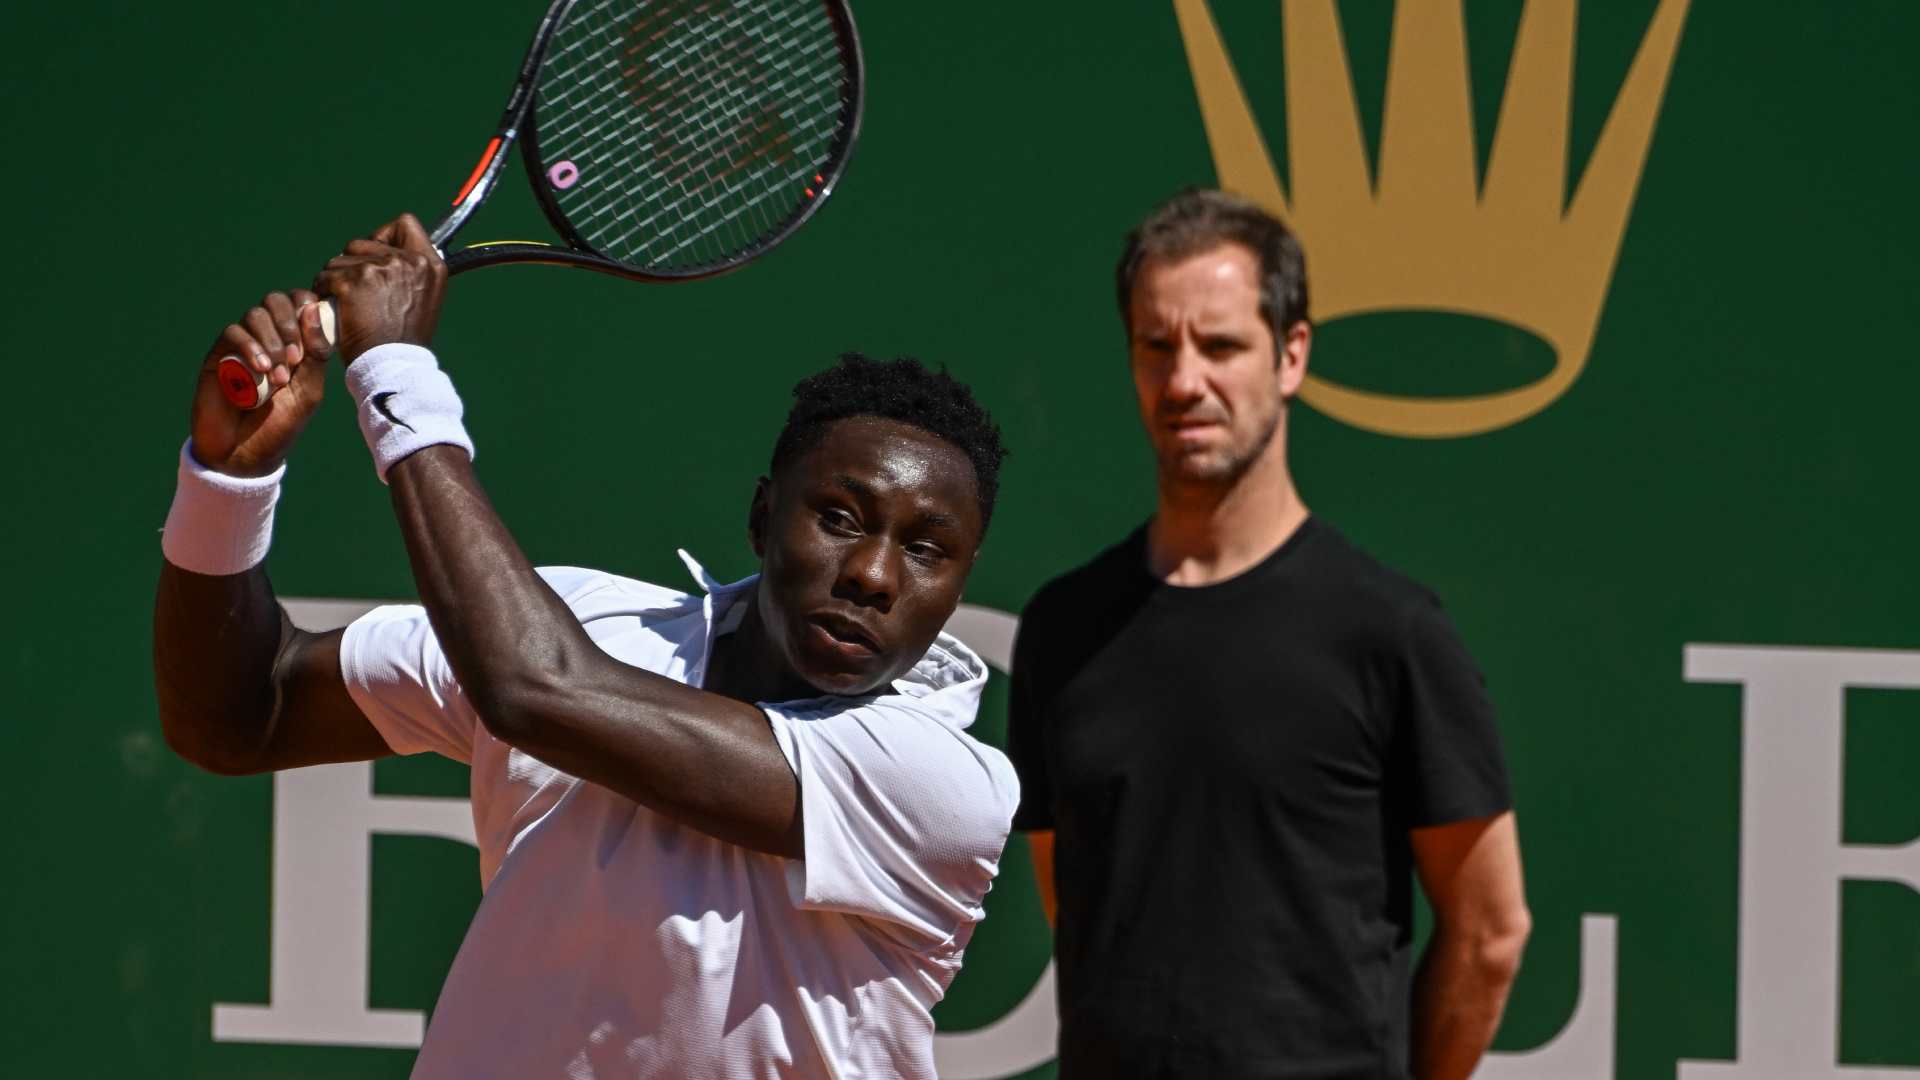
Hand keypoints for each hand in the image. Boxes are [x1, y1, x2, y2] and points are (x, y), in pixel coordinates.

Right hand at [191, 290, 333, 476]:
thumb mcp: (309, 390)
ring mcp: (242, 344)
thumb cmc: (281, 424)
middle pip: (276, 300)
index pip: (300, 302)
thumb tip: (312, 310)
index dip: (307, 309)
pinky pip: (233, 332)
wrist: (245, 453)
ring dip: (272, 342)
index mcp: (295, 342)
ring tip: (278, 376)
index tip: (313, 340)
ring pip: (255, 314)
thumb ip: (316, 352)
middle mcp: (268, 338)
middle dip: (289, 324)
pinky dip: (250, 346)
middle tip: (295, 359)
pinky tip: (260, 370)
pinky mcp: (219, 354)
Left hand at [314, 213, 446, 362]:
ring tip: (345, 303)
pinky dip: (323, 291)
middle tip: (357, 290)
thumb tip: (387, 255)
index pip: (405, 223)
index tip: (377, 257)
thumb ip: (411, 274)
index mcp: (430, 264)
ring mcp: (380, 269)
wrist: (393, 365)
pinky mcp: (353, 281)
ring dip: (336, 278)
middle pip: (363, 242)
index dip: (385, 236)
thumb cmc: (405, 341)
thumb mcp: (423, 300)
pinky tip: (332, 307)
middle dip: (354, 263)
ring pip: (340, 259)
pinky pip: (326, 276)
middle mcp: (408, 261)